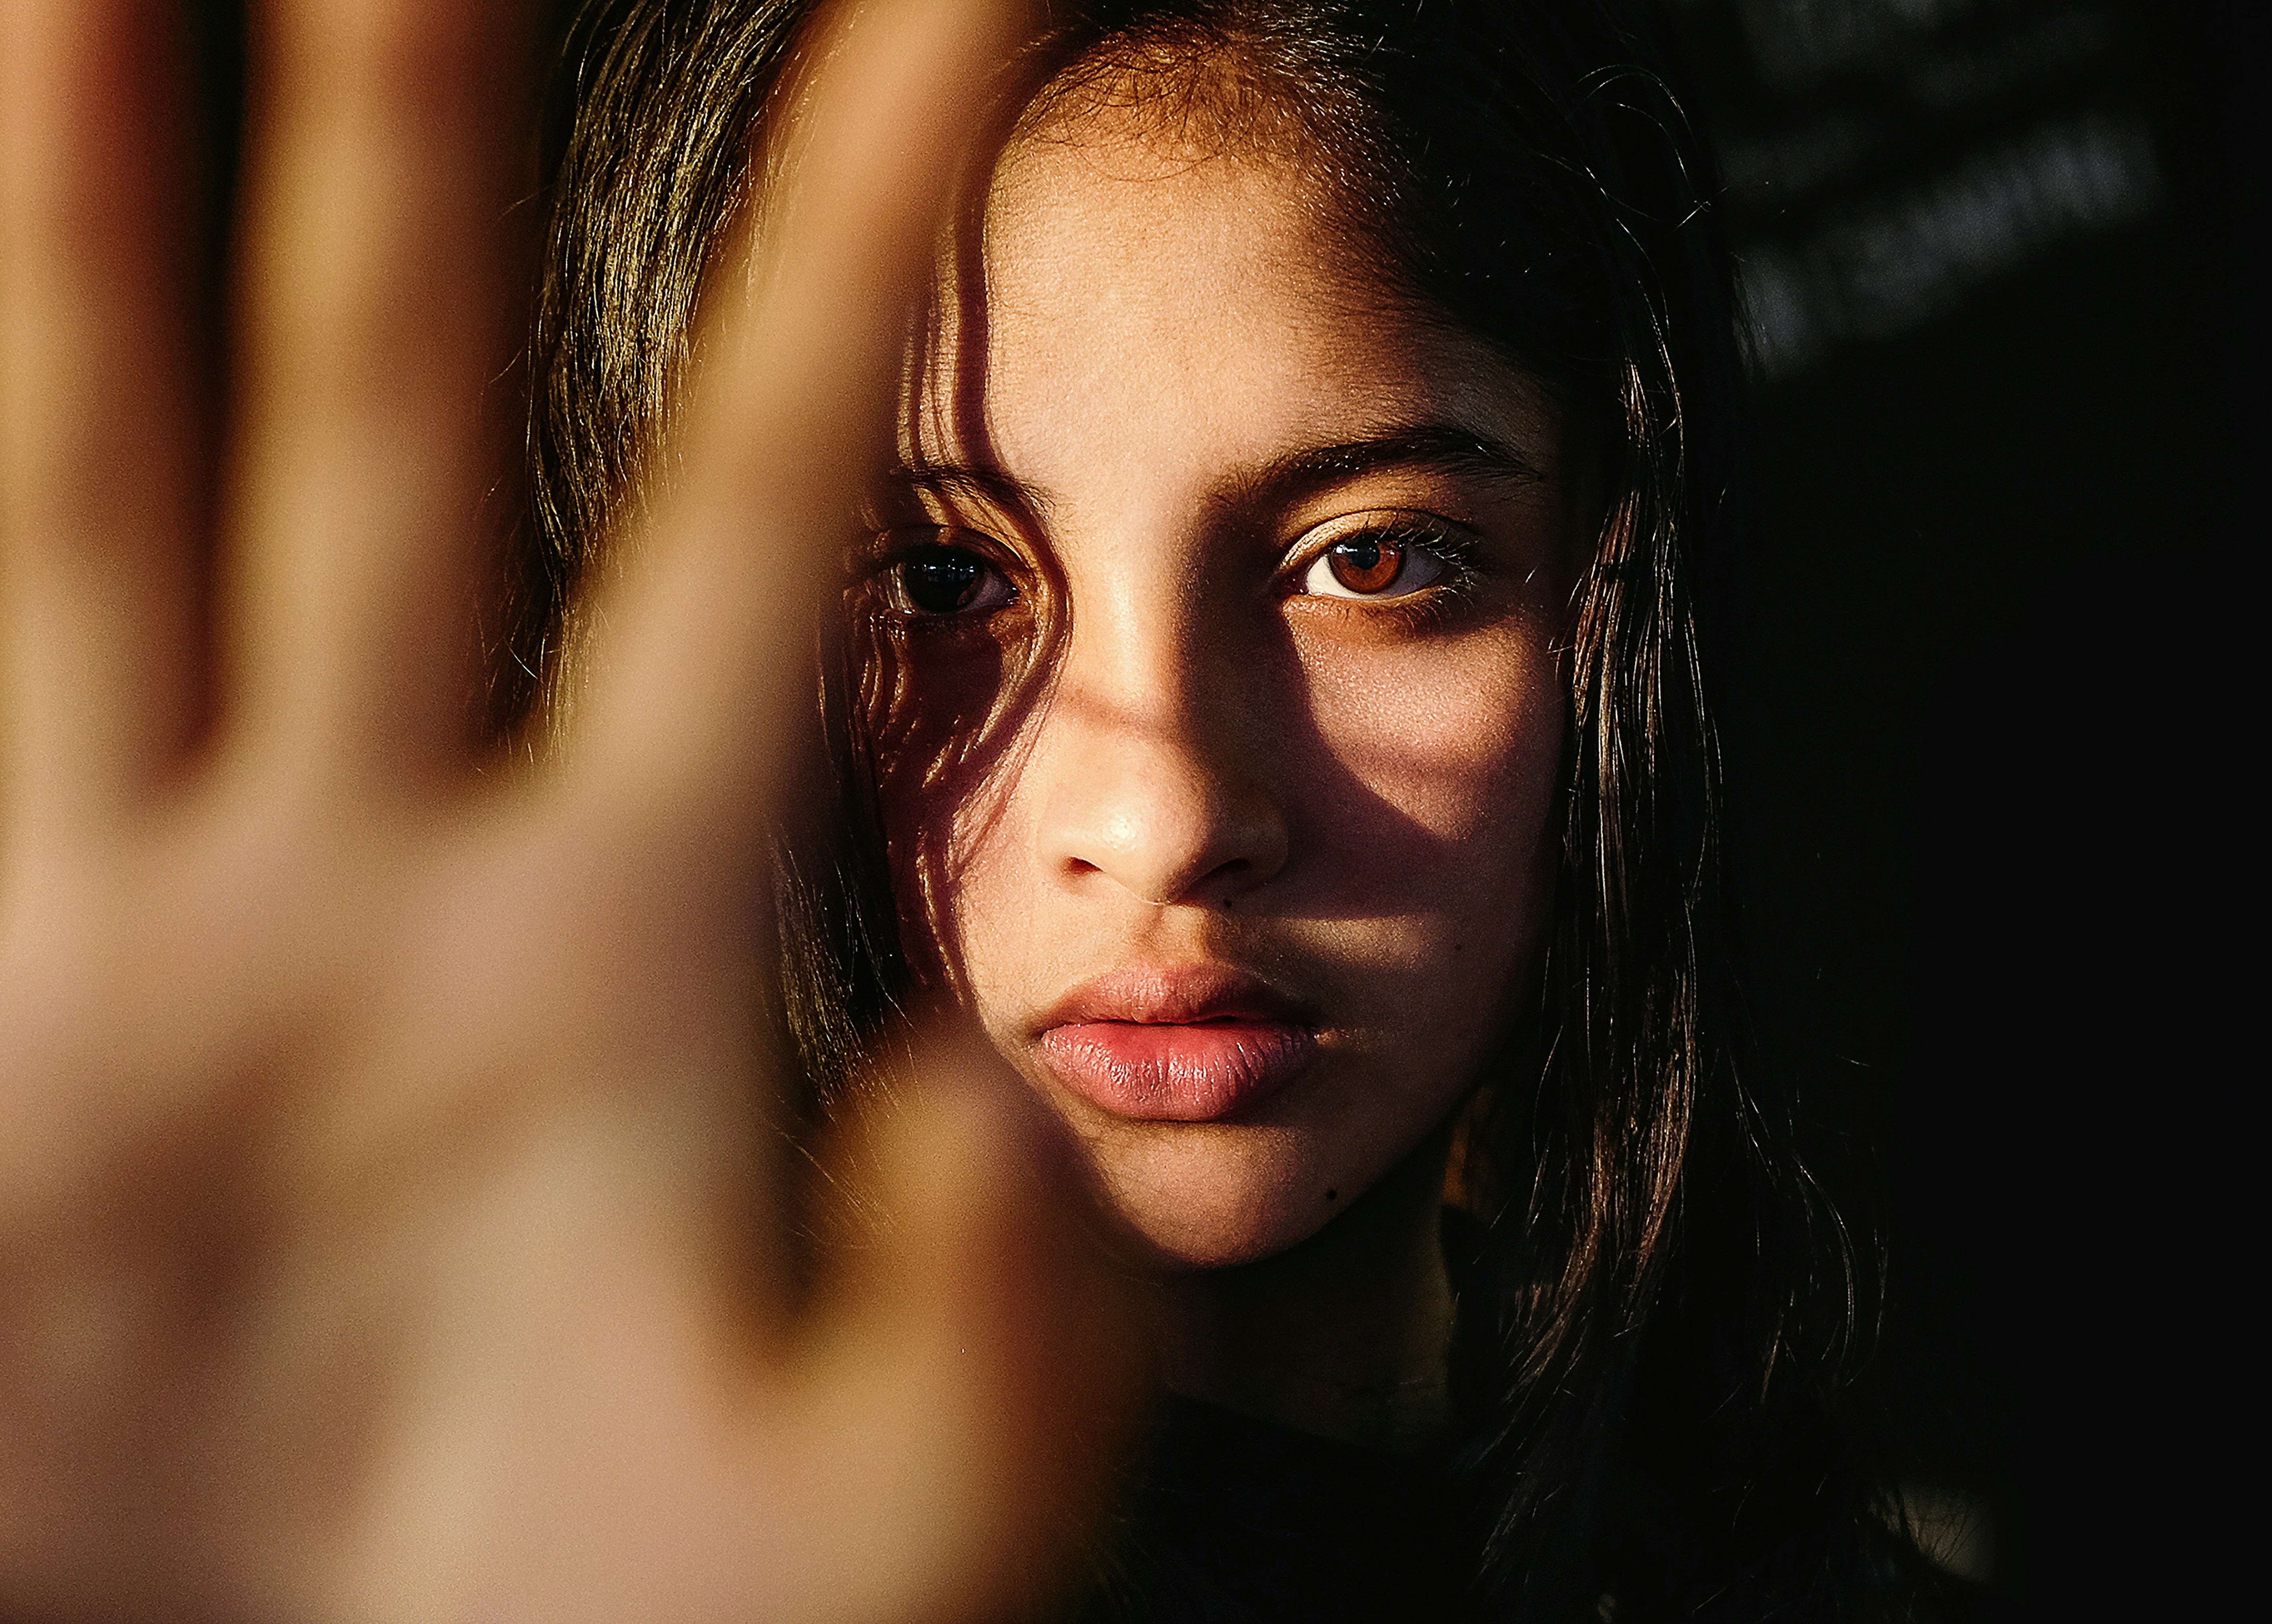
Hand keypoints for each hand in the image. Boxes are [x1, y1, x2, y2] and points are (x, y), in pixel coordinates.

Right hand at [0, 2, 1129, 1618]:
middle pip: (406, 408)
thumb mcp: (893, 1510)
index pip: (782, 492)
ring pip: (124, 479)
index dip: (867, 228)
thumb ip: (994, 1302)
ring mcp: (162, 934)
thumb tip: (992, 1095)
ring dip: (98, 200)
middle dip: (406, 122)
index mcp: (634, 946)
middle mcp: (388, 876)